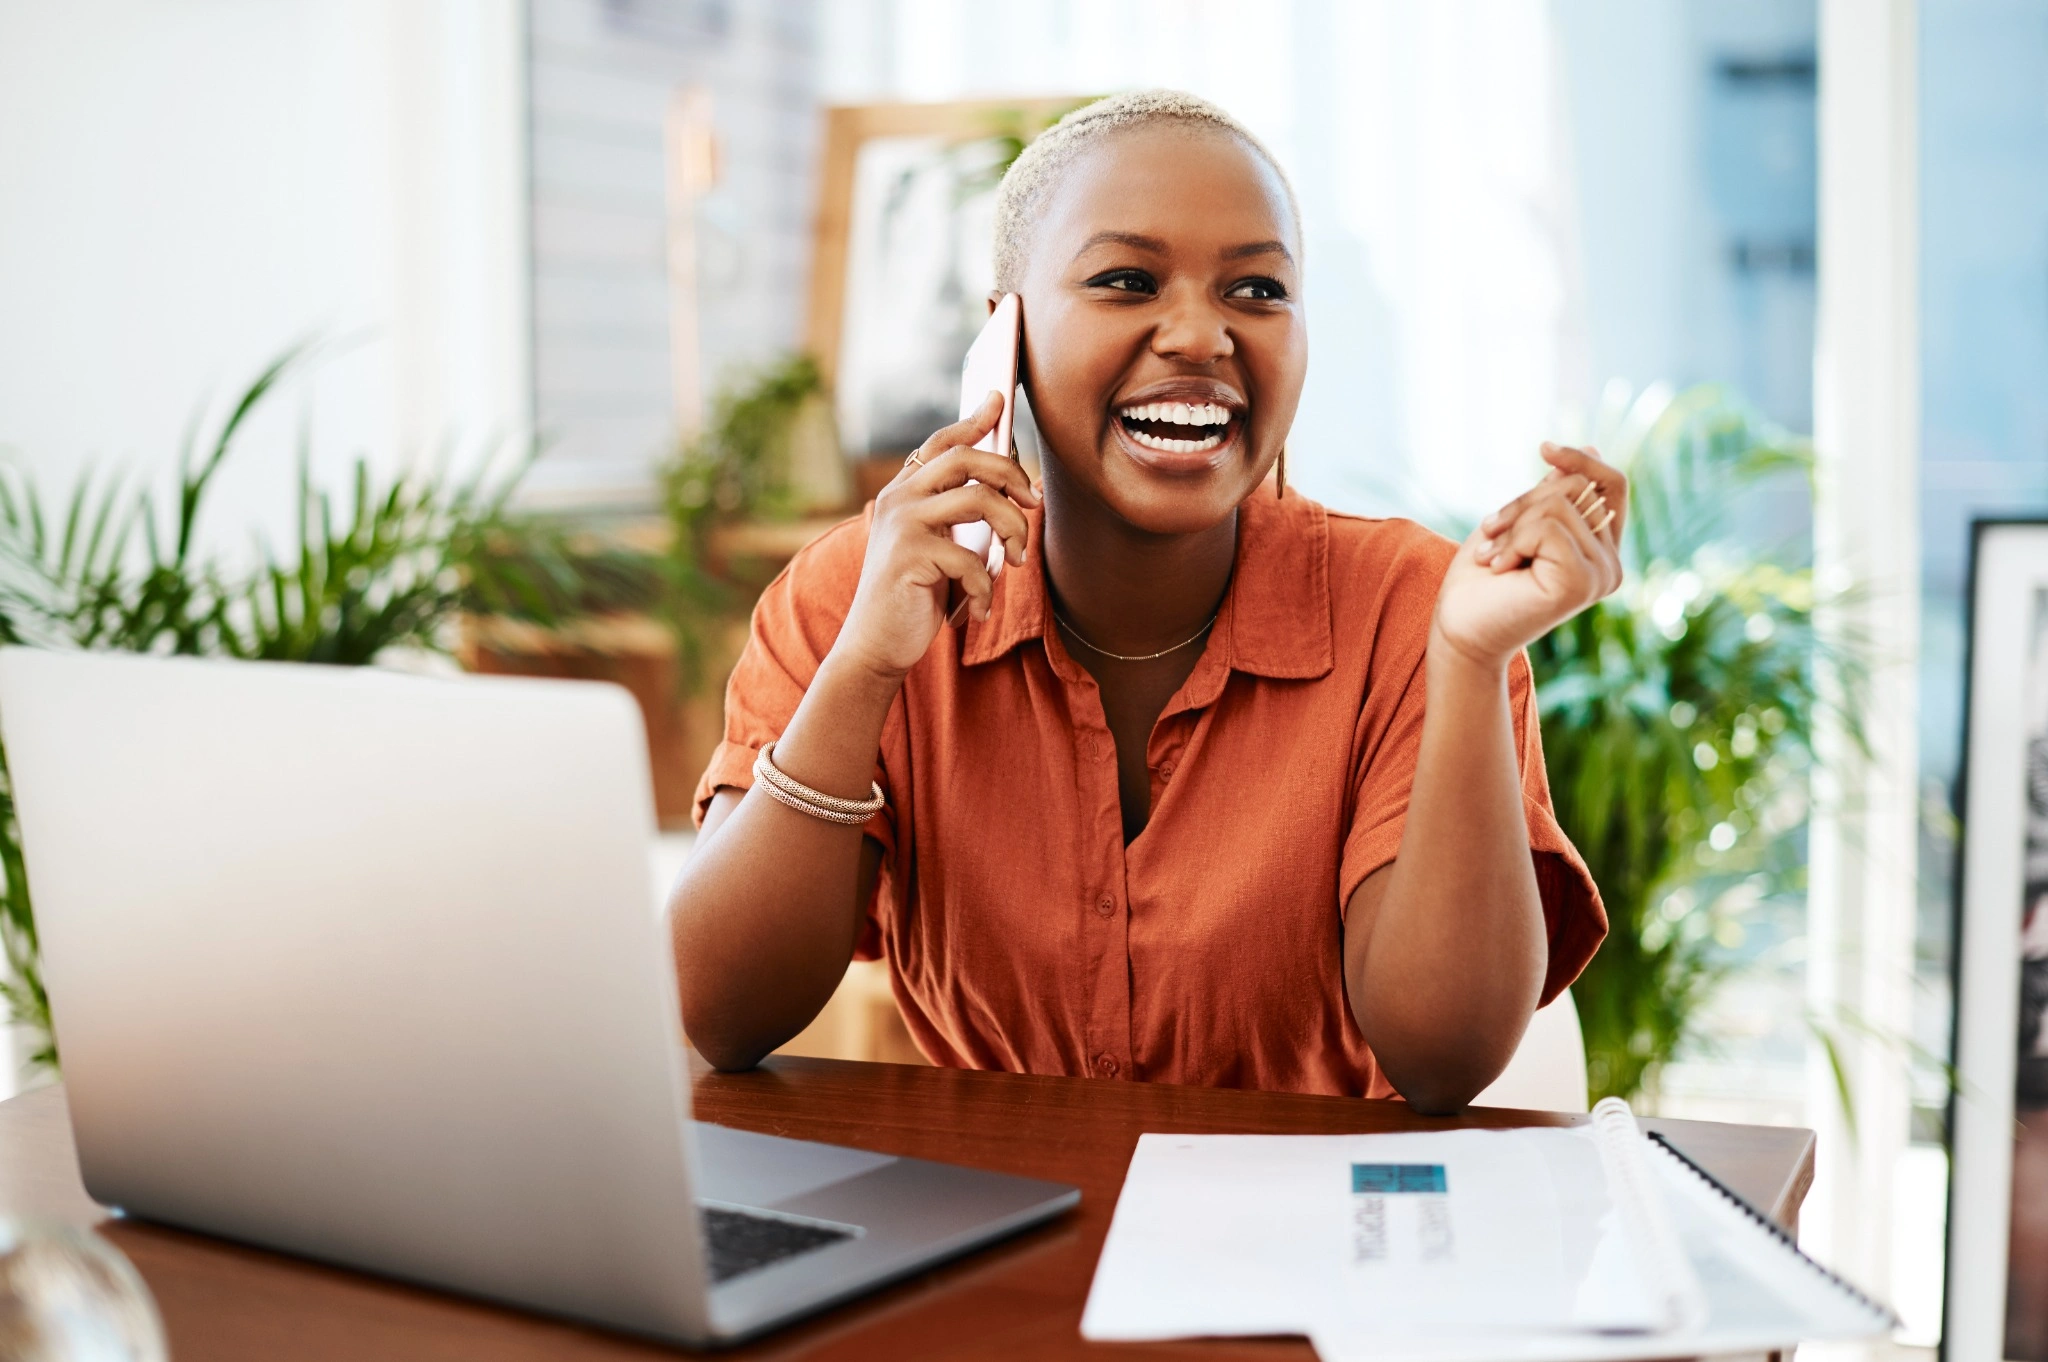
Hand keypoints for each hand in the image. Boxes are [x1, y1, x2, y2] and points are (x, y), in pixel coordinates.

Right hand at [833, 391, 1039, 680]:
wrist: (876, 644)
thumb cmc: (915, 596)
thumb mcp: (939, 547)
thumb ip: (958, 516)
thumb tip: (1010, 490)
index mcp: (904, 492)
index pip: (942, 443)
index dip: (973, 420)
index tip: (998, 400)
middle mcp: (898, 498)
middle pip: (967, 458)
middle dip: (1011, 474)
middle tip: (1034, 503)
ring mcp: (901, 523)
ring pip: (980, 500)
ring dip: (1014, 531)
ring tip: (1019, 561)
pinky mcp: (909, 555)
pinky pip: (972, 558)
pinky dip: (986, 588)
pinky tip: (981, 609)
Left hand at [1431, 443, 1626, 672]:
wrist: (1459, 628)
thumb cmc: (1484, 579)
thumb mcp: (1521, 522)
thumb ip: (1556, 494)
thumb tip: (1592, 448)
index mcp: (1601, 548)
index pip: (1612, 484)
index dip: (1581, 460)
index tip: (1543, 449)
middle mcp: (1610, 563)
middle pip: (1577, 487)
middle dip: (1523, 501)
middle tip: (1489, 532)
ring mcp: (1601, 575)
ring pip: (1558, 505)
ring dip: (1512, 525)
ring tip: (1492, 558)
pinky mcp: (1583, 583)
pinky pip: (1548, 528)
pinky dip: (1514, 541)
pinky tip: (1500, 569)